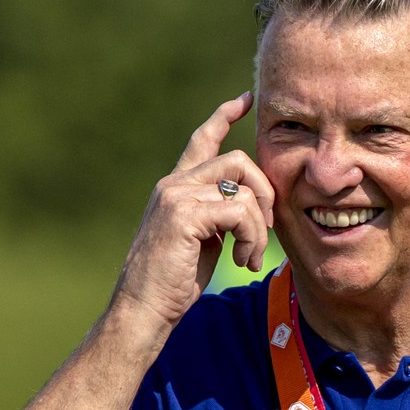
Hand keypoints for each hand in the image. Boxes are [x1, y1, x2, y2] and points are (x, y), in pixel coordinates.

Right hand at [110, 93, 275, 329]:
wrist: (143, 309)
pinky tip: (242, 260)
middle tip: (266, 230)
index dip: (225, 115)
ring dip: (259, 227)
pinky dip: (251, 238)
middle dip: (265, 192)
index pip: (203, 140)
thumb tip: (250, 207)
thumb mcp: (201, 241)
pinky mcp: (184, 215)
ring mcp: (177, 196)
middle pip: (238, 160)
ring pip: (244, 189)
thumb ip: (218, 216)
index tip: (246, 99)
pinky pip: (239, 212)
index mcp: (175, 188)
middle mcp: (174, 184)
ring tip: (250, 257)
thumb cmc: (171, 283)